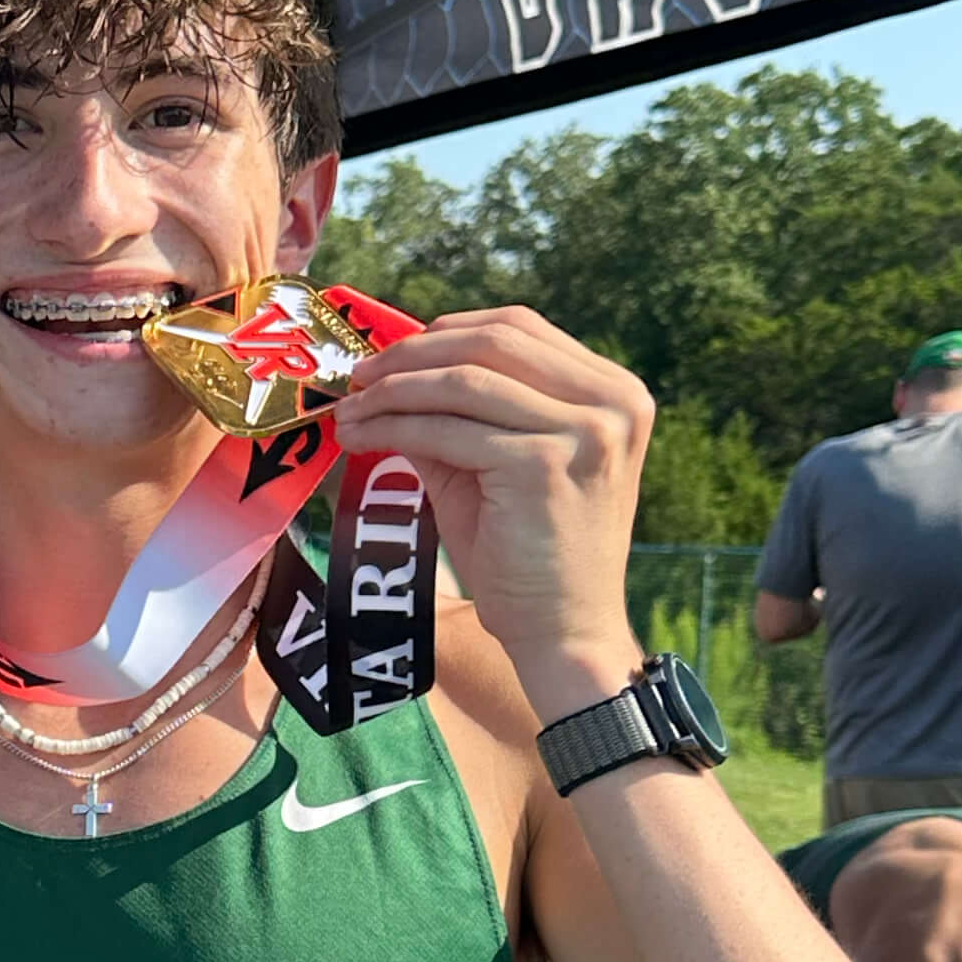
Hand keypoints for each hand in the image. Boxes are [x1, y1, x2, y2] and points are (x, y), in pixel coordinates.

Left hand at [331, 307, 651, 721]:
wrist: (563, 632)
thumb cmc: (527, 555)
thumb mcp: (496, 464)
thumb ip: (459, 412)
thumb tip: (386, 372)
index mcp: (612, 390)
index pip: (517, 329)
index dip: (444, 332)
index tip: (388, 353)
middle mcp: (612, 401)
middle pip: (491, 342)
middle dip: (412, 354)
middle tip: (357, 377)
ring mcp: (586, 430)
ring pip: (464, 382)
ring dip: (393, 392)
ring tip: (349, 412)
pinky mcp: (546, 463)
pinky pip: (450, 430)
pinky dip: (395, 427)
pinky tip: (361, 438)